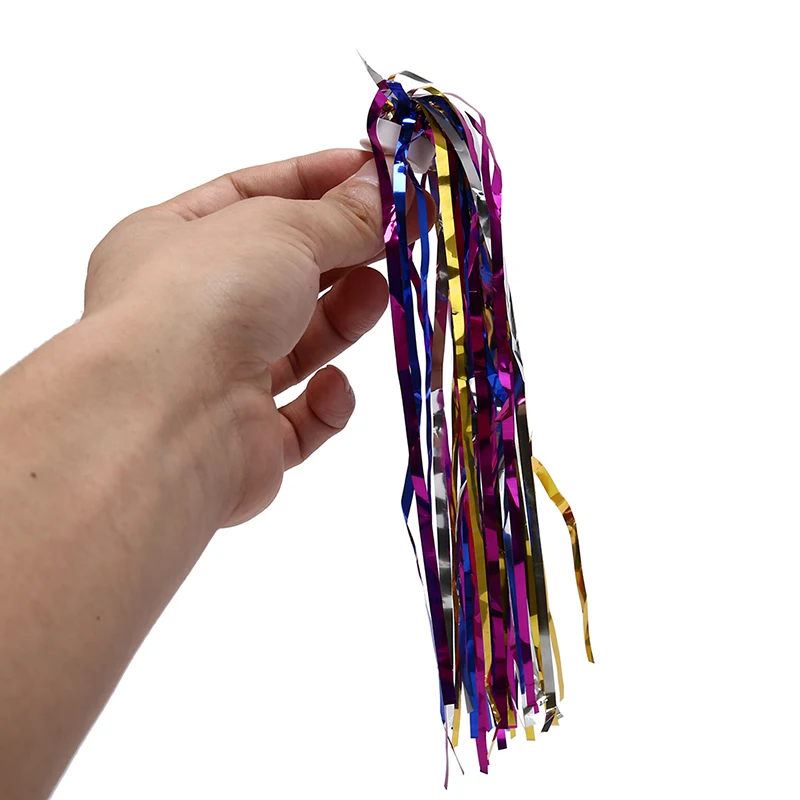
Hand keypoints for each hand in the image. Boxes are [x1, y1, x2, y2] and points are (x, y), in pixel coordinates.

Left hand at [83, 149, 389, 525]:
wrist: (168, 420)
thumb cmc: (205, 298)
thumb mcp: (281, 229)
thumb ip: (341, 214)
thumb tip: (384, 188)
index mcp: (170, 241)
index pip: (251, 194)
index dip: (316, 180)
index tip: (376, 174)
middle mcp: (189, 310)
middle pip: (281, 273)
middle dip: (341, 252)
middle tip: (398, 237)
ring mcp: (216, 380)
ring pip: (296, 346)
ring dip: (342, 320)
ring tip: (377, 296)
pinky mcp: (247, 443)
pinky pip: (300, 419)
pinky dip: (325, 401)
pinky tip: (332, 386)